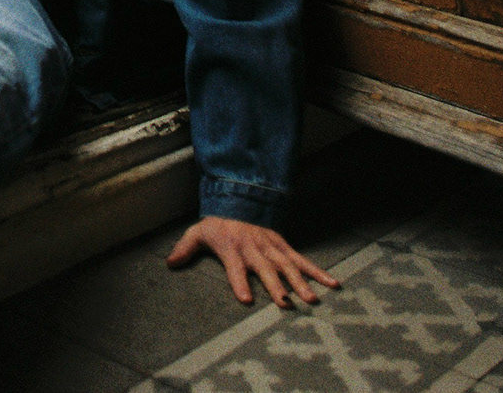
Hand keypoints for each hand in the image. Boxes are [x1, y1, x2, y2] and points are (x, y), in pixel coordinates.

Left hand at [167, 216, 339, 307]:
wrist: (238, 199)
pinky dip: (318, 271)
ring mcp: (271, 248)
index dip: (239, 282)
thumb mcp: (197, 233)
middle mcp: (254, 250)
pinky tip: (333, 283)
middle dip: (276, 286)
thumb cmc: (217, 224)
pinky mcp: (283, 246)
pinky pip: (302, 260)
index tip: (245, 299)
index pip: (235, 269)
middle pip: (266, 270)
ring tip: (313, 299)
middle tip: (286, 303)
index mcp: (232, 250)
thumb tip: (169, 263)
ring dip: (301, 282)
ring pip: (288, 266)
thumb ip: (185, 248)